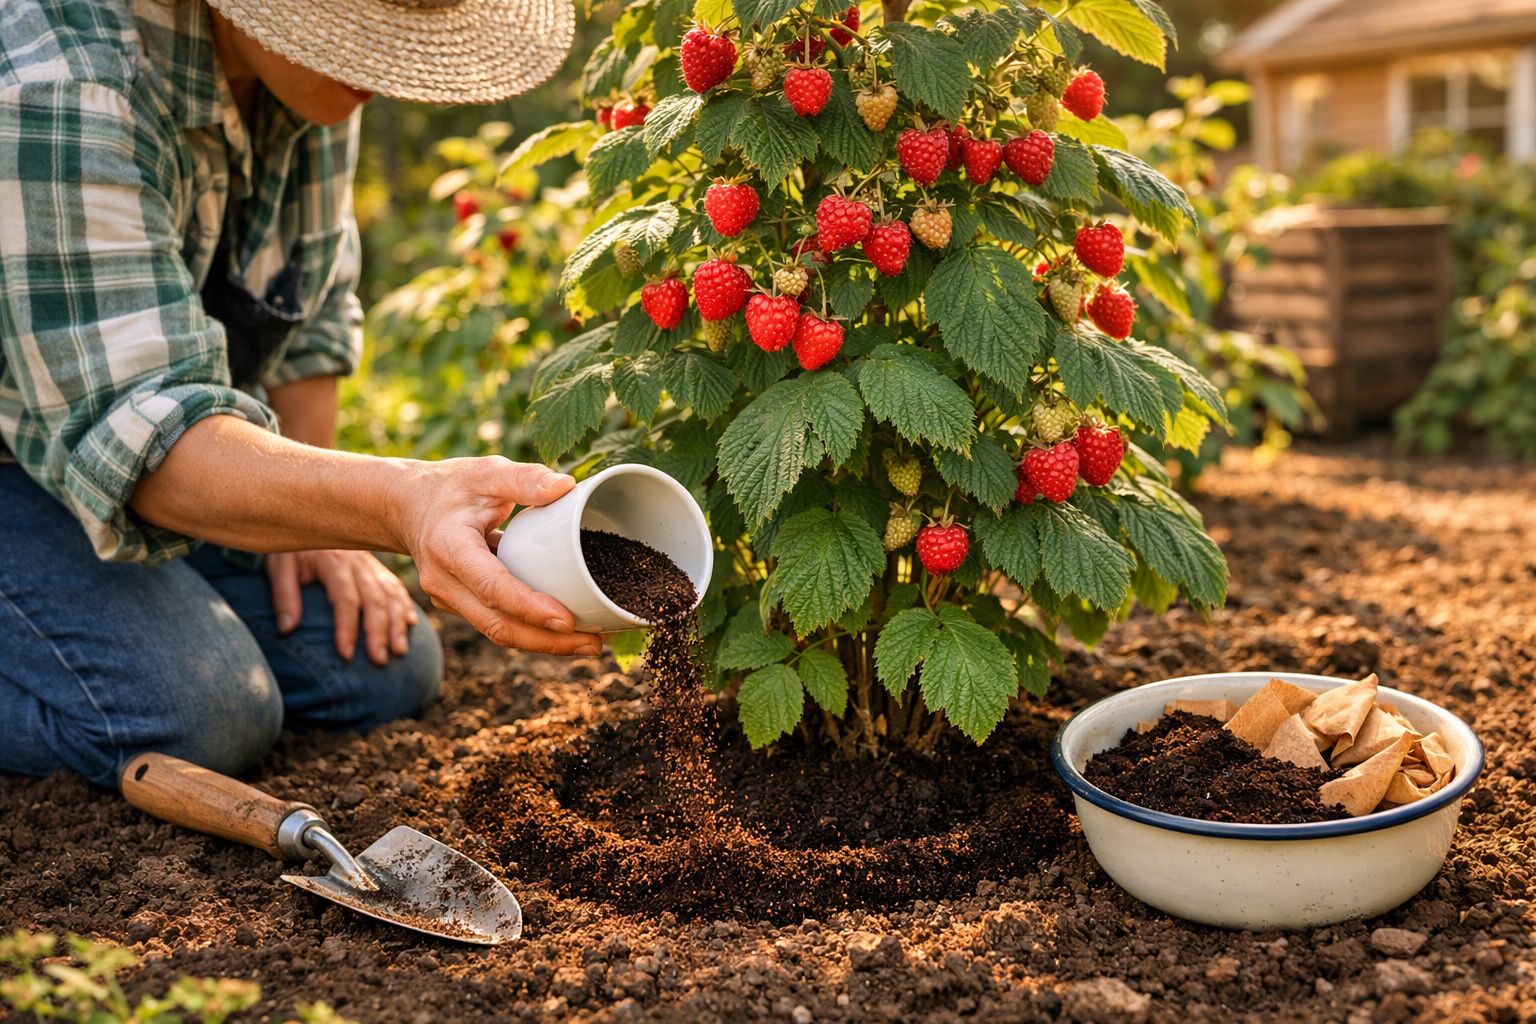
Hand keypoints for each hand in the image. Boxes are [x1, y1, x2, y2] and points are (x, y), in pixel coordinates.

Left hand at [267, 549, 417, 665]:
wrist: (304, 516)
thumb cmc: (290, 548)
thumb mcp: (279, 565)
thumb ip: (284, 595)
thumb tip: (287, 630)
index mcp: (333, 561)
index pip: (346, 599)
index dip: (347, 628)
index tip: (346, 655)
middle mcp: (358, 562)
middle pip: (375, 600)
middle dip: (379, 632)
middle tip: (380, 660)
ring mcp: (370, 564)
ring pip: (390, 594)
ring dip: (397, 624)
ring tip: (399, 650)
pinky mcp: (376, 566)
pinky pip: (395, 586)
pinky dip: (405, 605)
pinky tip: (410, 624)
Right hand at [385, 457, 601, 655]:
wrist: (407, 506)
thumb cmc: (451, 487)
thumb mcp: (485, 472)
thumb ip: (524, 478)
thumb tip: (566, 486)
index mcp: (449, 547)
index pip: (490, 586)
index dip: (528, 606)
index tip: (566, 621)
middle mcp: (444, 582)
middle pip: (496, 624)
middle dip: (546, 641)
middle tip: (593, 644)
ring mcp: (450, 598)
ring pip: (497, 631)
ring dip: (543, 644)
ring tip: (589, 644)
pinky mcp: (461, 605)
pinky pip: (496, 624)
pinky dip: (530, 632)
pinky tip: (565, 633)